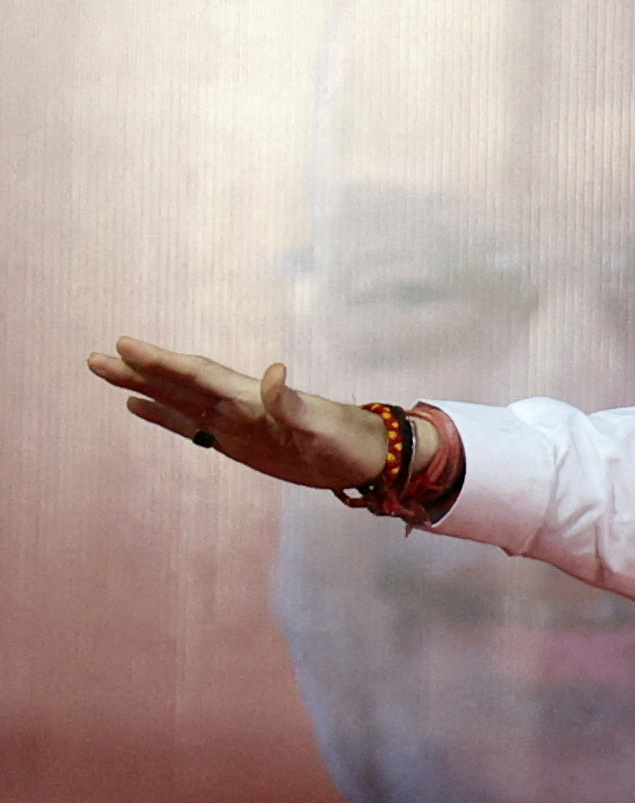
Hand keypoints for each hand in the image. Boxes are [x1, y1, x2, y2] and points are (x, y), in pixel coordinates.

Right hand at [88, 338, 388, 488]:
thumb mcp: (324, 428)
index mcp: (253, 399)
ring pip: (177, 399)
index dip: (163, 362)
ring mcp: (234, 422)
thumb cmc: (349, 442)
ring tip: (108, 372)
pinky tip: (138, 405)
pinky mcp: (236, 441)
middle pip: (178, 382)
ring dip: (142, 387)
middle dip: (140, 370)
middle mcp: (238, 405)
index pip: (198, 375)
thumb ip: (293, 405)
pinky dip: (162, 413)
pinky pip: (190, 424)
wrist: (368, 456)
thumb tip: (275, 372)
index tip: (128, 346)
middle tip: (97, 357)